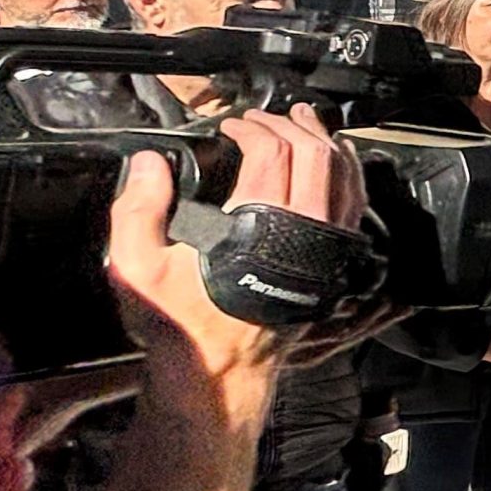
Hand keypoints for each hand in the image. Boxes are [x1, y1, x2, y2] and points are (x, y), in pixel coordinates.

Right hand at [94, 104, 362, 490]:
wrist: (216, 373)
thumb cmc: (179, 325)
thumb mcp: (138, 267)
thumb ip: (137, 209)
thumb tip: (148, 162)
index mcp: (259, 228)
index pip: (273, 153)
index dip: (253, 128)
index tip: (232, 126)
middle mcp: (303, 235)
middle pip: (317, 156)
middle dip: (293, 126)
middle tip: (268, 117)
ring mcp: (326, 252)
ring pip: (345, 180)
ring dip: (327, 143)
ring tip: (307, 124)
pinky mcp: (333, 266)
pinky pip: (353, 208)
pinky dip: (346, 177)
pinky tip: (334, 166)